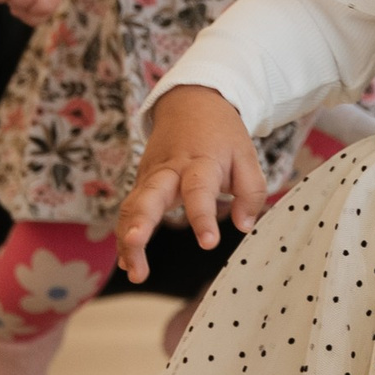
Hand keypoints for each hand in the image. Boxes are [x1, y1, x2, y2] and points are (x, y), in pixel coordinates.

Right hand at [117, 83, 268, 276]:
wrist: (191, 101)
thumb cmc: (222, 133)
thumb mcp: (246, 154)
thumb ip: (250, 192)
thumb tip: (244, 226)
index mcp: (200, 162)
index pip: (200, 191)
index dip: (203, 217)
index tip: (209, 243)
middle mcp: (169, 169)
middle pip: (150, 196)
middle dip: (140, 221)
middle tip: (135, 242)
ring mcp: (150, 176)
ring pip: (132, 207)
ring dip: (128, 239)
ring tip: (134, 272)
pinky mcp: (141, 183)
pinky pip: (129, 210)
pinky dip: (125, 235)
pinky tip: (127, 262)